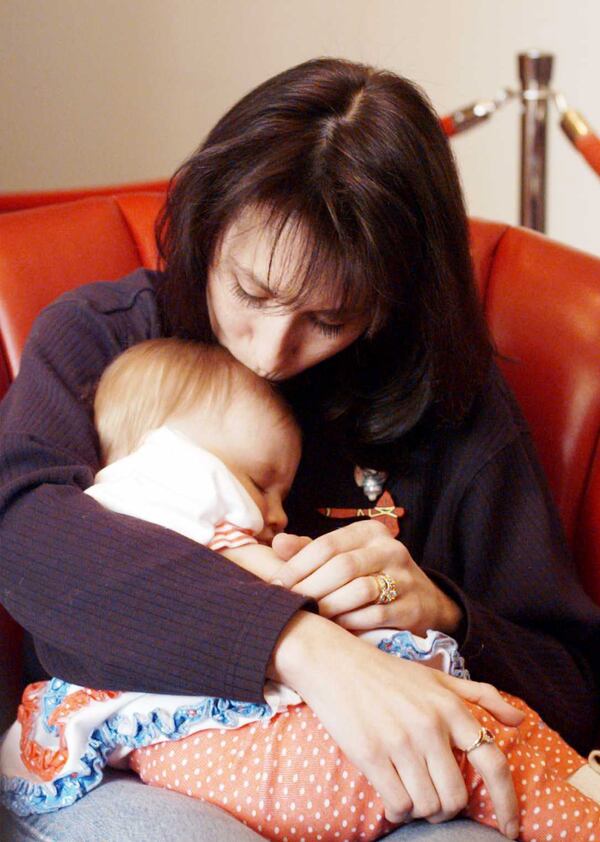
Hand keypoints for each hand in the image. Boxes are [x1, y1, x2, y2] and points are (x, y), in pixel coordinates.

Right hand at [269, 612, 522, 836]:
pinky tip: (392, 792)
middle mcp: (430, 726)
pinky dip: (398, 809)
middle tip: (434, 798)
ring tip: (410, 790)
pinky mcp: (371, 755)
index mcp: (450, 707)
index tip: (511, 829)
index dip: (509, 803)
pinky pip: (398, 805)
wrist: (333, 661)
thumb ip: (481, 695)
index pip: (494, 763)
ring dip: (421, 809)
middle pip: (456, 797)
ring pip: (427, 806)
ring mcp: (400, 742)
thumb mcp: (436, 676)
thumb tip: (520, 721)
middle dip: (448, 808)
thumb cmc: (386, 672)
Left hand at [271, 522, 461, 635]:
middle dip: (311, 588)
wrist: (424, 600)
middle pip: (342, 566)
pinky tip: (336, 629)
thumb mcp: (345, 555)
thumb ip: (310, 550)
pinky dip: (351, 623)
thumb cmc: (371, 575)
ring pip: (360, 590)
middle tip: (290, 605)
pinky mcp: (413, 606)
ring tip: (312, 617)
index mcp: (369, 532)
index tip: (276, 585)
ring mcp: (405, 577)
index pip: (326, 544)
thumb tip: (277, 543)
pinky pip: (375, 615)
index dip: (297, 565)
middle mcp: (390, 549)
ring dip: (330, 606)